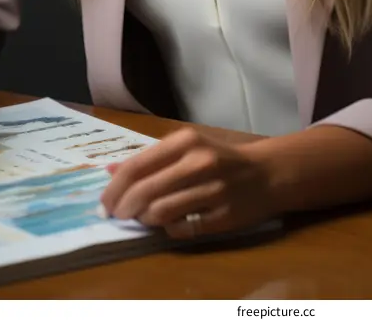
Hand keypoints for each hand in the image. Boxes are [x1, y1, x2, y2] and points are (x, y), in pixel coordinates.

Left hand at [99, 126, 275, 239]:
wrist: (267, 173)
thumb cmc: (221, 158)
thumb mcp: (188, 147)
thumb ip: (150, 159)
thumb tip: (109, 170)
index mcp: (186, 140)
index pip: (136, 166)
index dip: (113, 188)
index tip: (104, 202)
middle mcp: (198, 162)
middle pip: (143, 192)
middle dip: (123, 208)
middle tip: (118, 215)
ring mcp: (212, 190)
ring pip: (159, 212)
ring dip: (144, 219)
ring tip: (144, 217)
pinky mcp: (221, 216)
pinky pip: (180, 229)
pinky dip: (168, 229)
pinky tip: (170, 223)